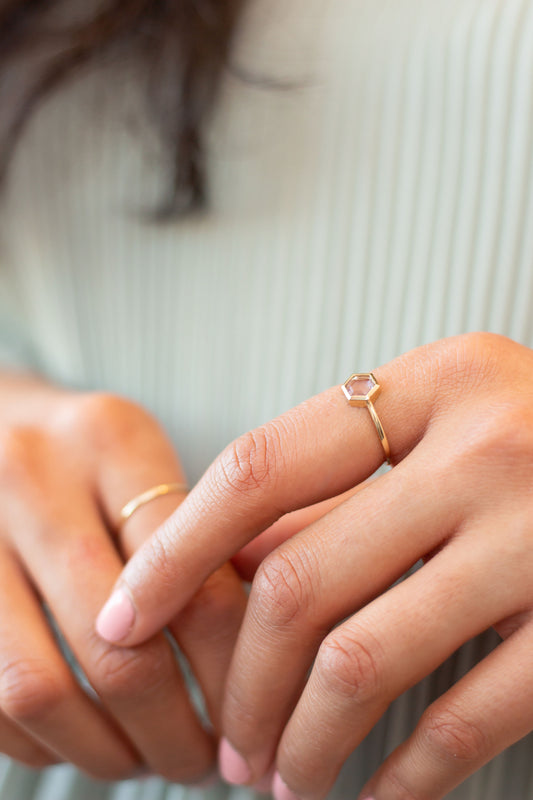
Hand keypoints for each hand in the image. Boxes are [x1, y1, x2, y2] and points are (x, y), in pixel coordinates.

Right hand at [0, 372, 245, 780]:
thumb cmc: (85, 451)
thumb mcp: (146, 458)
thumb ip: (195, 533)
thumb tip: (256, 654)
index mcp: (111, 440)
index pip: (194, 577)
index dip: (232, 669)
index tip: (254, 713)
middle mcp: (35, 481)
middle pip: (119, 648)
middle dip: (172, 731)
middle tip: (208, 762)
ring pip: (40, 689)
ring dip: (105, 752)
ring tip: (149, 760)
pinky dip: (43, 742)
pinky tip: (85, 737)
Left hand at [96, 332, 532, 798]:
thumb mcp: (442, 426)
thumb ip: (340, 486)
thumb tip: (221, 570)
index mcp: (436, 383)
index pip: (260, 467)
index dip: (176, 550)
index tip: (126, 617)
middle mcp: (488, 447)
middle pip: (298, 579)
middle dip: (241, 680)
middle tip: (224, 739)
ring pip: (363, 659)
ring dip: (303, 739)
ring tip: (279, 778)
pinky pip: (462, 717)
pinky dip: (398, 774)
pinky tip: (366, 794)